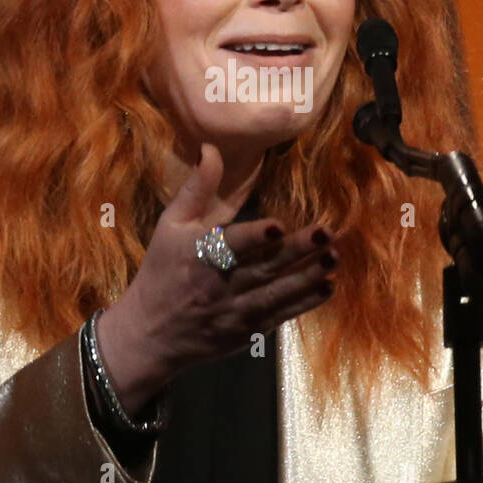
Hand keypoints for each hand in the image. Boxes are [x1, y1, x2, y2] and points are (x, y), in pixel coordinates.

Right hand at [96, 143, 337, 414]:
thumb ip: (197, 189)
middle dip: (297, 251)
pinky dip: (303, 304)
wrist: (148, 335)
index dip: (254, 237)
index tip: (278, 226)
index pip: (230, 246)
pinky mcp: (246, 333)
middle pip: (263, 267)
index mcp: (198, 256)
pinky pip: (279, 317)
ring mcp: (234, 312)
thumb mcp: (170, 226)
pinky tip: (326, 288)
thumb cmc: (161, 272)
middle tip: (327, 233)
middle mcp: (218, 286)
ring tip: (334, 257)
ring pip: (277, 294)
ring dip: (308, 276)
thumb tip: (211, 148)